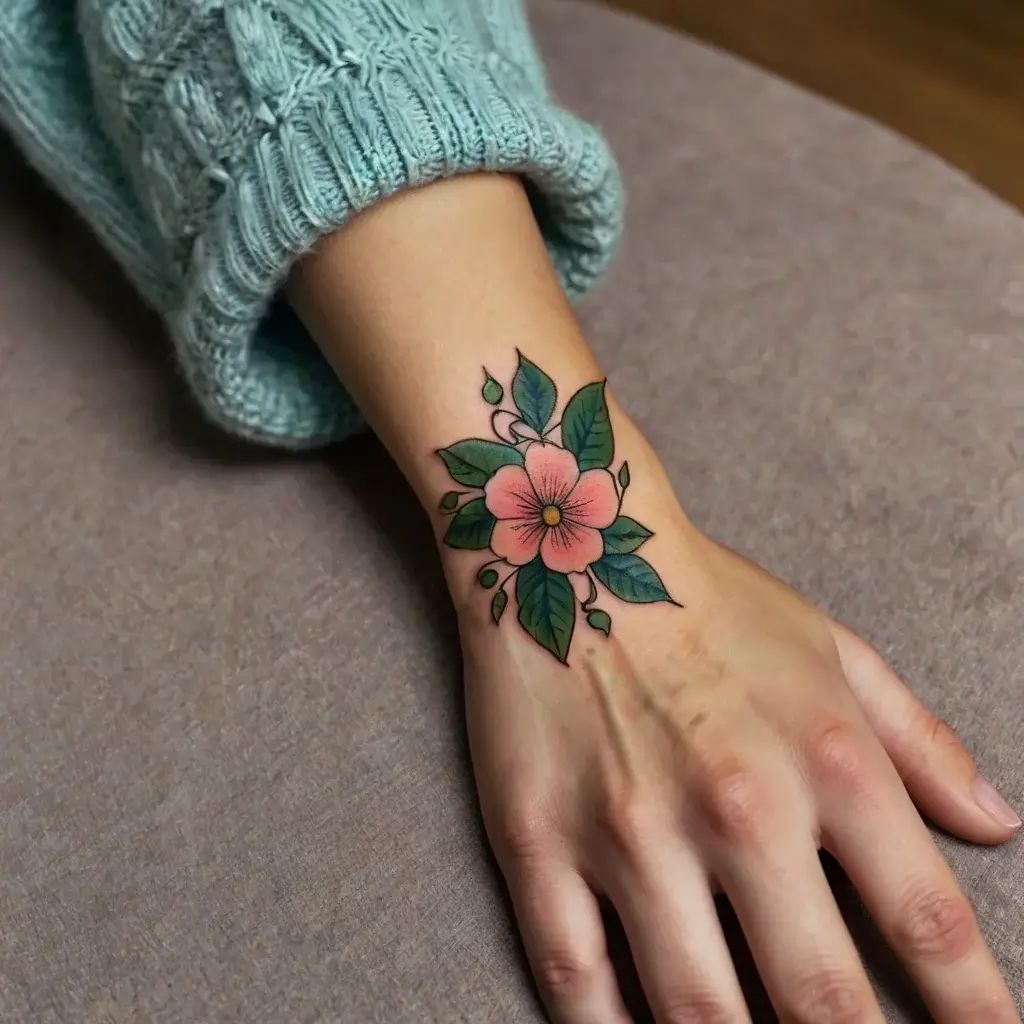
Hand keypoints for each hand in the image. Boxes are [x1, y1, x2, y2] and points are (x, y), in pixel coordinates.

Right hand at [459, 527, 1020, 1022]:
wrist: (569, 551)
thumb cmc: (708, 600)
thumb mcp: (832, 648)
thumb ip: (921, 741)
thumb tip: (999, 826)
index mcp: (824, 760)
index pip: (927, 925)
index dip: (976, 1014)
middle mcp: (735, 807)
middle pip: (822, 1003)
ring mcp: (629, 832)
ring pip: (696, 1014)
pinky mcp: (539, 839)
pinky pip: (573, 976)